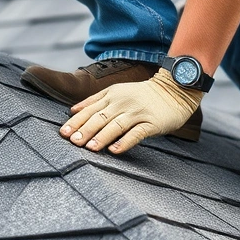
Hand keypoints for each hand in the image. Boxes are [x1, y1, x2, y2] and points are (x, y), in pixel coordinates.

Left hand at [60, 69, 202, 153]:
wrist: (175, 90)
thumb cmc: (142, 95)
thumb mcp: (116, 92)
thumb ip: (93, 100)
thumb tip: (72, 111)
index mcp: (111, 96)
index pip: (89, 110)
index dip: (76, 122)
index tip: (63, 133)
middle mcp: (122, 103)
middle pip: (100, 118)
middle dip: (85, 130)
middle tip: (73, 142)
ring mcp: (137, 113)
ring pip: (116, 125)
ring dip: (101, 137)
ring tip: (90, 148)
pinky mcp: (151, 123)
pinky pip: (136, 133)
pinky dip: (124, 142)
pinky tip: (114, 150)